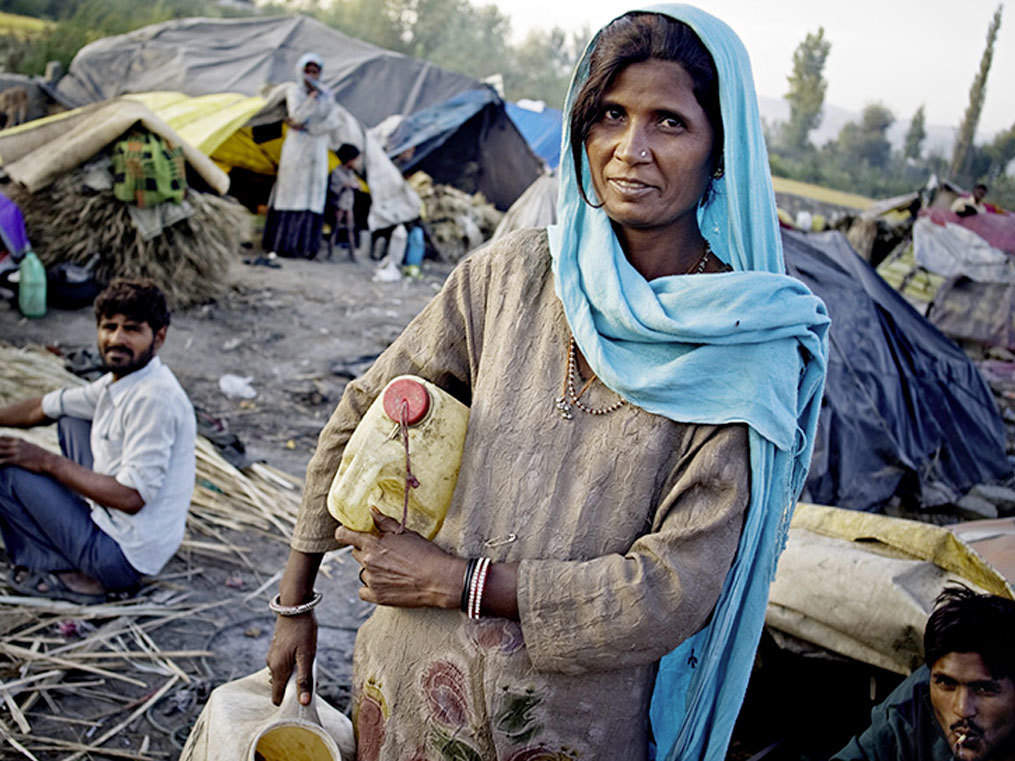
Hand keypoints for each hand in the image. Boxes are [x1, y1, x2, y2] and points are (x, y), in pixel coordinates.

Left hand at [0, 436, 51, 471]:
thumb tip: (22, 446)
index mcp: (20, 440)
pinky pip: (2, 461)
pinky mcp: (16, 460)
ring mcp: (16, 452)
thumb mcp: (32, 447)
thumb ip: (24, 445)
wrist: (50, 461)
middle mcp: (16, 445)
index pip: (2, 438)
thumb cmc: (42, 456)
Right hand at [266, 613, 316, 705]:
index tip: (302, 698)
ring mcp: (273, 656)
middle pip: (282, 687)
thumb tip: (304, 702)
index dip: (289, 702)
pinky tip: (304, 656)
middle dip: (296, 687)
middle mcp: (272, 665)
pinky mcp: (276, 649)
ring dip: (295, 675)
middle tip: (312, 677)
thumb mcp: (307, 656)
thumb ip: (304, 680)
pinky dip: (293, 666)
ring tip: (309, 664)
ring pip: (284, 675)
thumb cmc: (303, 631)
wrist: (295, 606)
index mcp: (278, 669)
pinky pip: (284, 665)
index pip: (277, 697)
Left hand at [336, 508, 464, 608]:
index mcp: (373, 544)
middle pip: (356, 553)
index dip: (344, 533)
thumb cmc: (426, 554)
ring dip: (371, 569)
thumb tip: (371, 510)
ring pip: (362, 571)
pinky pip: (363, 590)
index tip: (347, 533)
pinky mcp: (377, 597)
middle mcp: (368, 562)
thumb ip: (385, 523)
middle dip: (366, 551)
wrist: (439, 579)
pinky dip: (371, 587)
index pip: (344, 535)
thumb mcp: (406, 533)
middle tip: (385, 553)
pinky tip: (385, 584)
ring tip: (392, 570)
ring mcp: (372, 580)